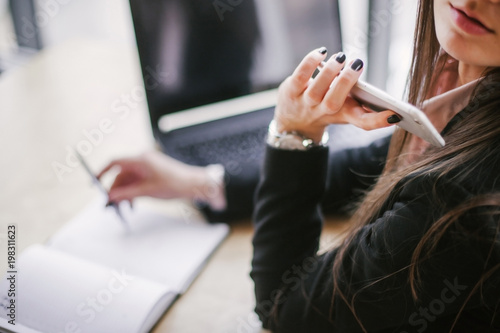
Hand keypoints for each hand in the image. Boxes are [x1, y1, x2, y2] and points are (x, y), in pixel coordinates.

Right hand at [97, 151, 217, 204]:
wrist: (195, 184)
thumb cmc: (175, 184)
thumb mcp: (148, 191)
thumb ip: (127, 194)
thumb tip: (111, 198)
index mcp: (141, 159)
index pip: (115, 162)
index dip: (102, 172)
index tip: (94, 183)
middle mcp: (143, 160)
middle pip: (121, 174)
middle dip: (115, 189)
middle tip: (111, 204)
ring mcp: (148, 166)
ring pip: (129, 179)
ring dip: (125, 192)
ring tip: (124, 207)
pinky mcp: (153, 172)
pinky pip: (137, 181)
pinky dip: (133, 191)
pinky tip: (133, 203)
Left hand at [274, 48, 398, 142]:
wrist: (294, 121)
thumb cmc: (325, 108)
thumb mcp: (345, 106)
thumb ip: (360, 97)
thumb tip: (369, 79)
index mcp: (344, 115)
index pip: (363, 123)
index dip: (378, 120)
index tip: (394, 115)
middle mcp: (323, 112)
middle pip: (334, 103)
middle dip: (346, 82)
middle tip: (357, 64)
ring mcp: (305, 103)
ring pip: (316, 90)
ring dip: (329, 71)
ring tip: (340, 57)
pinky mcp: (291, 91)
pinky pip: (300, 76)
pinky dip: (310, 62)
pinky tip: (321, 53)